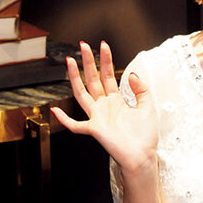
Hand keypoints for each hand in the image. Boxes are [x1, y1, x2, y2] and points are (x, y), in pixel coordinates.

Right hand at [51, 41, 158, 174]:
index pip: (108, 76)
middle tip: (83, 45)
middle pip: (93, 80)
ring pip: (82, 94)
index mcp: (116, 101)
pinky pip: (76, 125)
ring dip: (75, 78)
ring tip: (70, 61)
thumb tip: (132, 74)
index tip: (103, 45)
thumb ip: (141, 90)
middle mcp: (104, 106)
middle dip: (88, 62)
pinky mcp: (94, 130)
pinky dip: (64, 119)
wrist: (142, 156)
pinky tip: (54, 110)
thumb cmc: (145, 136)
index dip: (105, 60)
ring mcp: (97, 117)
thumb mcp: (148, 107)